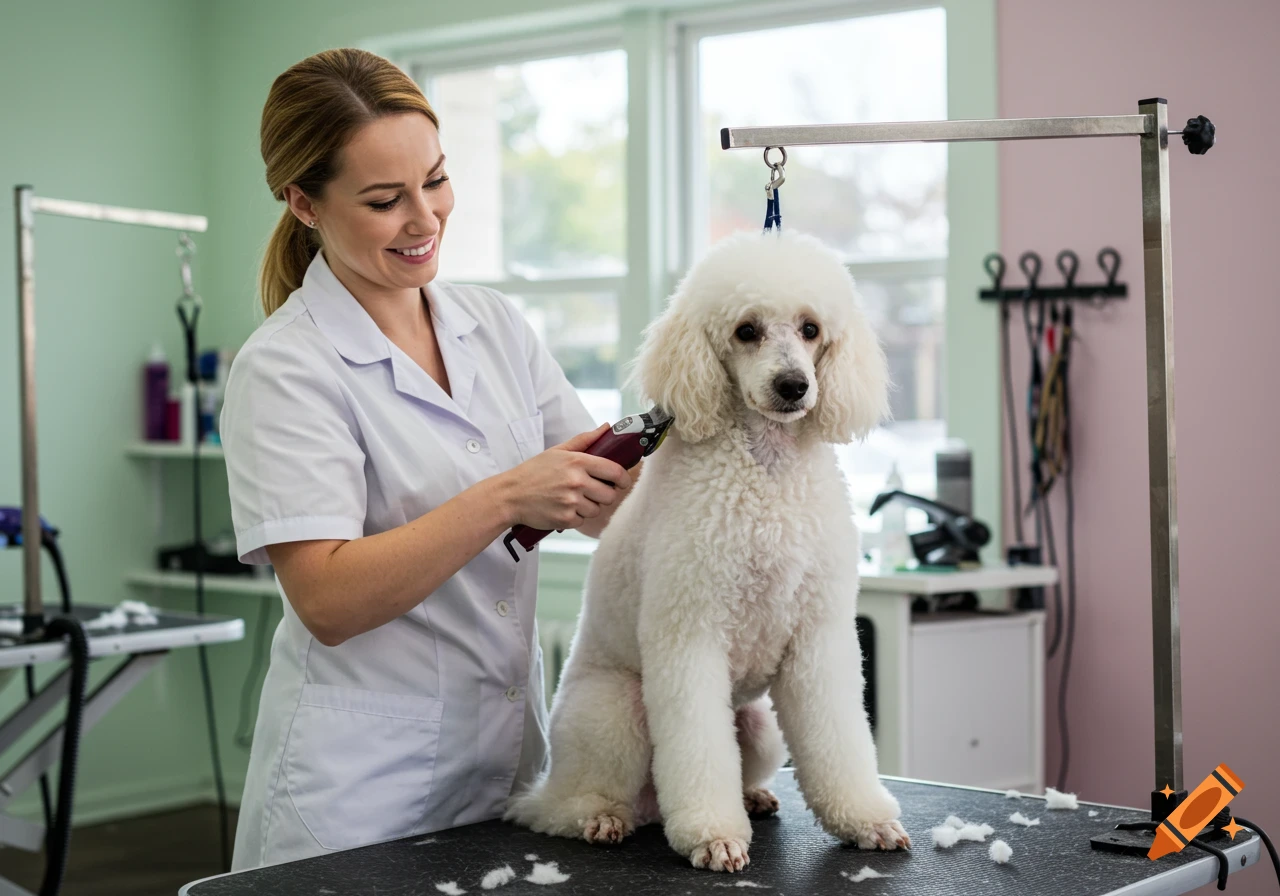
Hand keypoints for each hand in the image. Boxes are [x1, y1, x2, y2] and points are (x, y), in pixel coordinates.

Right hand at [502, 424, 632, 531]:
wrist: (510, 495)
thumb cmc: (533, 472)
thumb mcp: (558, 451)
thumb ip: (584, 440)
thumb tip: (606, 428)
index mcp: (578, 462)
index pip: (615, 472)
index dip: (623, 479)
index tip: (622, 482)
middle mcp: (576, 482)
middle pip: (610, 495)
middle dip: (605, 495)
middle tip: (592, 492)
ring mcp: (571, 502)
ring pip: (597, 510)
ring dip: (589, 507)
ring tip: (573, 500)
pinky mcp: (565, 519)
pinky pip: (582, 521)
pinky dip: (575, 517)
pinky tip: (563, 508)